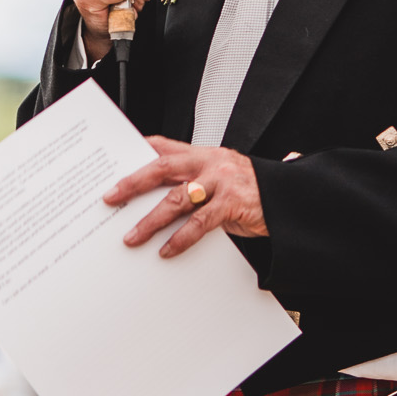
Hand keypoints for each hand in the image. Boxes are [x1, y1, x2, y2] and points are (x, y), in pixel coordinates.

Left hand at [106, 136, 265, 258]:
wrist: (286, 198)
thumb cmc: (248, 190)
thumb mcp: (219, 176)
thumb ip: (192, 180)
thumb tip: (155, 194)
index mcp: (203, 153)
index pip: (163, 145)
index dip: (138, 149)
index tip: (113, 158)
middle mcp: (209, 163)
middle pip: (162, 168)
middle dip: (133, 183)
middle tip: (111, 197)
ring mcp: (220, 182)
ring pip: (176, 199)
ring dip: (150, 221)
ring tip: (132, 237)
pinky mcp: (231, 203)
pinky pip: (199, 223)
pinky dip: (180, 239)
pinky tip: (166, 250)